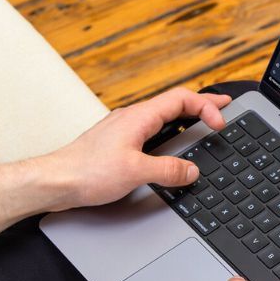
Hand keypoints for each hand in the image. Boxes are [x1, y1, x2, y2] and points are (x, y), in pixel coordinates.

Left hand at [44, 87, 231, 209]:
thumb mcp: (135, 172)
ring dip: (185, 116)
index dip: (205, 107)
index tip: (220, 122)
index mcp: (139, 117)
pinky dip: (170, 130)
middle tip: (223, 106)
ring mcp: (124, 130)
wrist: (56, 181)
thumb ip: (168, 170)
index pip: (181, 99)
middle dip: (201, 104)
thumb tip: (191, 170)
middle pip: (174, 103)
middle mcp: (132, 118)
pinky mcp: (118, 143)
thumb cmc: (87, 172)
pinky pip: (151, 130)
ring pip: (162, 116)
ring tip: (203, 120)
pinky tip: (171, 141)